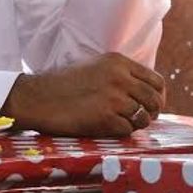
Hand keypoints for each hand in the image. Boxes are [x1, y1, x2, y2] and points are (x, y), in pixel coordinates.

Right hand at [1, 53, 165, 136]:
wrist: (36, 97)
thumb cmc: (62, 84)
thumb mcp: (93, 67)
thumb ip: (120, 74)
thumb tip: (146, 92)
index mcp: (117, 61)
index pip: (156, 81)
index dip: (157, 96)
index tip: (149, 105)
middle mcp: (119, 77)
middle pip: (155, 100)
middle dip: (151, 112)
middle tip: (139, 118)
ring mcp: (113, 97)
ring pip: (144, 117)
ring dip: (135, 124)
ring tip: (118, 122)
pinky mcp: (106, 117)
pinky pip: (127, 130)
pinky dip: (118, 131)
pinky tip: (103, 125)